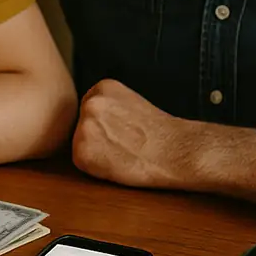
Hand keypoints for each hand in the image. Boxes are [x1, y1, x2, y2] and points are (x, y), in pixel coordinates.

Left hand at [71, 79, 197, 188]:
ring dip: (96, 152)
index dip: (105, 125)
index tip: (124, 131)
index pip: (89, 109)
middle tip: (124, 144)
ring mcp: (84, 126)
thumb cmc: (161, 133)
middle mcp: (90, 102)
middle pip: (82, 125)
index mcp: (103, 86)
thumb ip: (109, 105)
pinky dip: (96, 168)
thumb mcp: (132, 102)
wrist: (176, 152)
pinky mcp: (82, 152)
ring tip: (122, 152)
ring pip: (80, 144)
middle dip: (98, 137)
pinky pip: (81, 163)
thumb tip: (91, 120)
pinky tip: (118, 163)